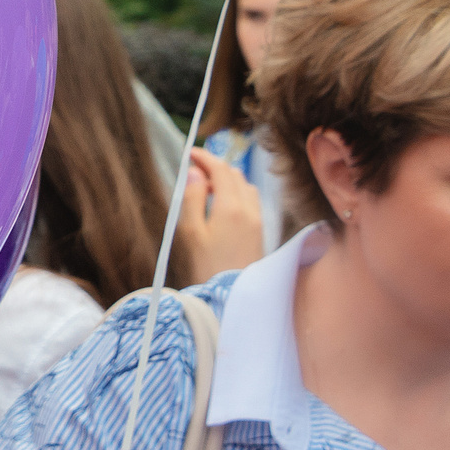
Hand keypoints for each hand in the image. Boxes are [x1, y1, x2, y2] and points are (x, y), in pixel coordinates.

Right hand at [177, 149, 263, 282]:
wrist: (232, 296)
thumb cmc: (206, 266)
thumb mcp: (190, 232)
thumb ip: (192, 198)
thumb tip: (194, 172)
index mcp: (230, 207)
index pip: (220, 169)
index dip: (204, 157)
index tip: (189, 152)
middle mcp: (249, 209)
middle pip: (235, 174)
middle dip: (215, 166)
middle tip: (194, 169)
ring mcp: (258, 220)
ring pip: (246, 185)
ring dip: (228, 179)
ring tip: (208, 187)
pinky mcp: (260, 231)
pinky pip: (251, 200)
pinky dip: (238, 191)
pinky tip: (225, 204)